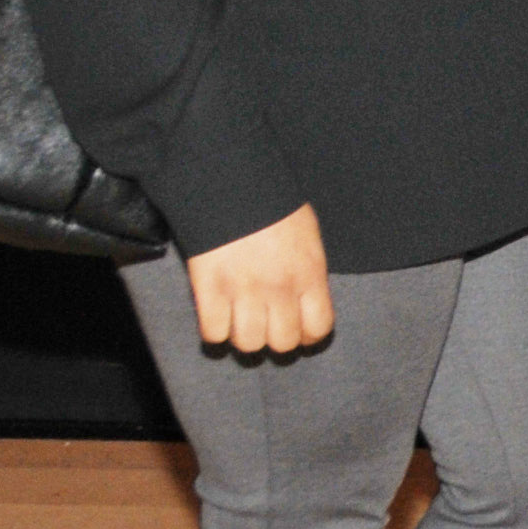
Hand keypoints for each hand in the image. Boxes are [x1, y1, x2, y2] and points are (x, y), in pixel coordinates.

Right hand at [185, 203, 332, 354]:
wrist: (232, 183)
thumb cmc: (274, 206)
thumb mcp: (308, 237)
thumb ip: (309, 273)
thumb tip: (307, 303)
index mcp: (310, 273)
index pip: (318, 328)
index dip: (308, 335)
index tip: (298, 331)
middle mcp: (280, 288)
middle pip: (283, 343)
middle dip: (275, 340)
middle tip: (267, 326)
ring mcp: (243, 291)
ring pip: (249, 344)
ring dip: (245, 337)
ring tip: (242, 321)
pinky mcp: (209, 290)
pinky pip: (214, 333)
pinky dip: (215, 331)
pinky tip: (218, 316)